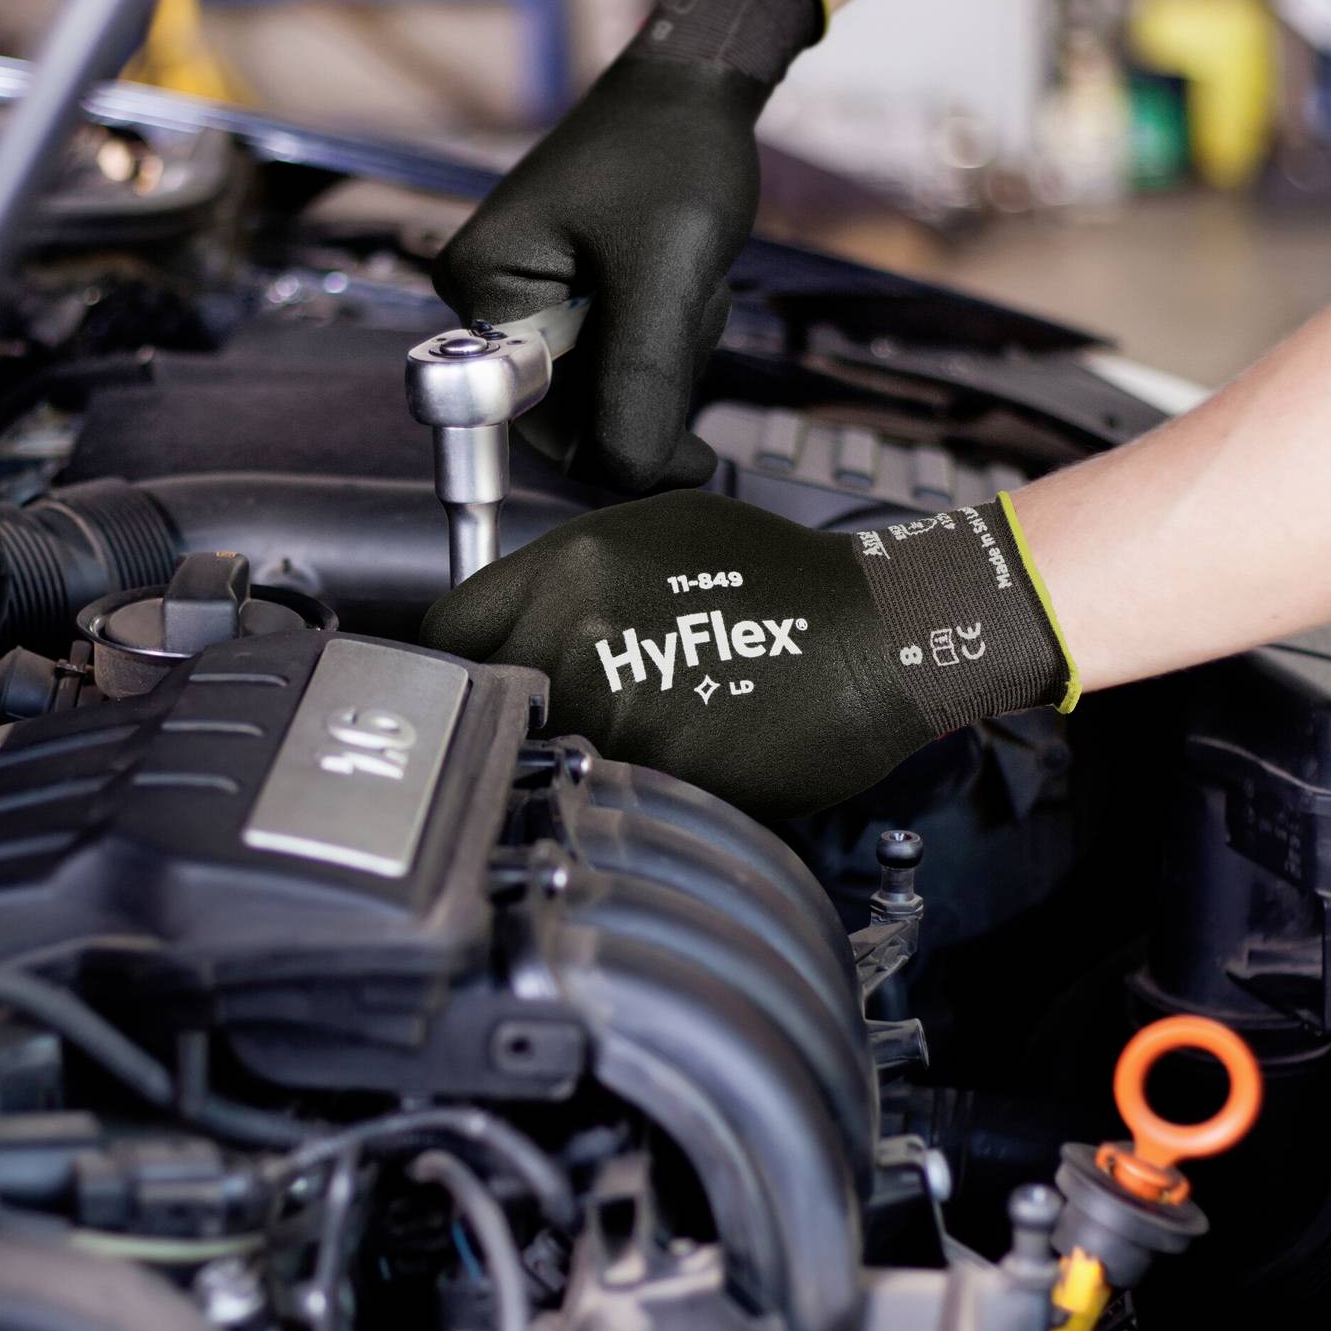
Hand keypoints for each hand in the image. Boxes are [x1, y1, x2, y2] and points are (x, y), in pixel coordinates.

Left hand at [420, 491, 1073, 820]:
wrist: (883, 635)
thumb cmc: (784, 585)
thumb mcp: (657, 537)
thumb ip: (568, 580)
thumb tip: (510, 628)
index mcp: (567, 567)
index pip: (447, 635)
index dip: (462, 668)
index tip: (480, 690)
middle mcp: (575, 631)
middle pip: (489, 705)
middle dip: (520, 718)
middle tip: (567, 723)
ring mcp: (615, 705)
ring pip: (544, 758)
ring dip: (576, 760)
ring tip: (644, 737)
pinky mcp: (659, 769)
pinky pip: (608, 793)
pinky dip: (629, 790)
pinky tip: (682, 761)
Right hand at [434, 61, 754, 493]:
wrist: (696, 87)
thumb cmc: (674, 154)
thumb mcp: (665, 270)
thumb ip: (641, 379)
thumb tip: (630, 475)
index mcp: (483, 292)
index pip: (535, 427)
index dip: (611, 447)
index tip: (691, 452)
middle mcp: (489, 304)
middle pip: (576, 415)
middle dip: (651, 380)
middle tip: (689, 306)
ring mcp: (530, 302)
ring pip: (608, 392)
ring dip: (668, 357)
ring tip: (688, 281)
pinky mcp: (568, 300)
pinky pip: (620, 361)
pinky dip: (665, 339)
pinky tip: (683, 283)